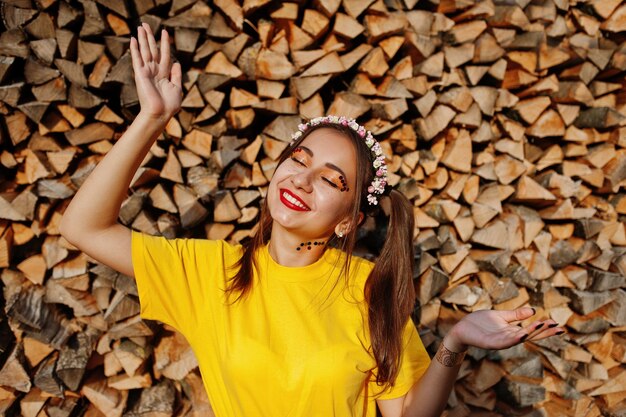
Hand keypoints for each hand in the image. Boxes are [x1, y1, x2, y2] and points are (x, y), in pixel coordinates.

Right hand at [130, 23, 181, 121]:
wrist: (160, 113)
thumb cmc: (170, 105)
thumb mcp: (177, 88)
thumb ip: (176, 75)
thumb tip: (177, 63)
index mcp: (164, 74)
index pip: (164, 55)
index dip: (165, 43)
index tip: (165, 32)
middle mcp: (154, 71)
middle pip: (152, 50)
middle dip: (150, 37)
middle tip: (146, 24)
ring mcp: (147, 72)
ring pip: (145, 51)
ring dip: (143, 38)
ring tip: (141, 26)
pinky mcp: (140, 74)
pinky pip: (137, 59)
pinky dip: (135, 49)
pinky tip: (134, 39)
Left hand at [444, 307, 564, 351]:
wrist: (462, 328)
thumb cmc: (481, 323)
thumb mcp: (501, 316)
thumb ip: (516, 315)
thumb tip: (533, 310)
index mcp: (513, 331)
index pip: (533, 330)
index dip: (545, 328)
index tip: (559, 325)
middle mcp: (509, 337)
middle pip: (530, 335)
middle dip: (543, 331)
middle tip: (558, 327)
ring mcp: (501, 341)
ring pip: (519, 338)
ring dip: (531, 332)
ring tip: (543, 324)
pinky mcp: (491, 343)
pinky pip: (504, 342)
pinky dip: (513, 339)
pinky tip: (522, 334)